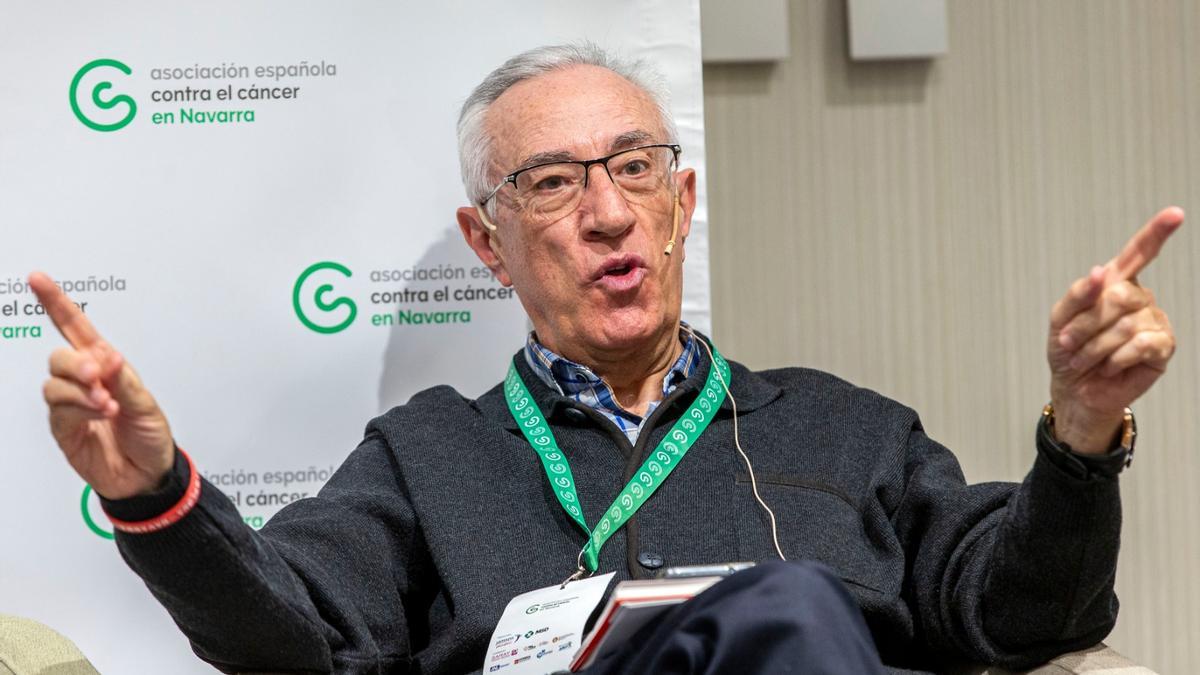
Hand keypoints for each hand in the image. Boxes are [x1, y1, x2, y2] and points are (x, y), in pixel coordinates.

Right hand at [31, 272, 174, 498]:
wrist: (149, 474)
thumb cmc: (150, 435)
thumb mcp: (146, 404)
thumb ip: (124, 380)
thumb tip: (106, 356)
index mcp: (106, 366)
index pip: (77, 329)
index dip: (57, 304)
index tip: (39, 279)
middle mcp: (84, 382)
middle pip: (59, 357)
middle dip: (75, 362)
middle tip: (97, 373)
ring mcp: (71, 406)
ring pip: (54, 384)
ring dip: (80, 390)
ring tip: (107, 403)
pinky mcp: (64, 430)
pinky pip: (60, 411)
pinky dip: (81, 408)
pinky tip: (101, 412)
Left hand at [1047, 207, 1182, 453]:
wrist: (1074, 388)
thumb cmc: (1067, 351)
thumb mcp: (1060, 320)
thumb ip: (1077, 294)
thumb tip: (1099, 272)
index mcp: (1115, 283)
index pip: (1139, 252)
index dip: (1157, 232)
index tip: (1175, 214)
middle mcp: (1139, 298)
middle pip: (1119, 295)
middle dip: (1087, 323)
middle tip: (1070, 344)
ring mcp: (1153, 320)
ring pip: (1126, 324)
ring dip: (1095, 347)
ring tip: (1085, 360)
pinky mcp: (1162, 347)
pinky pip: (1143, 344)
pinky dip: (1117, 358)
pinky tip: (1109, 367)